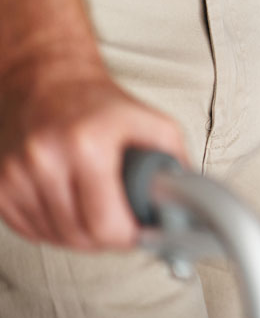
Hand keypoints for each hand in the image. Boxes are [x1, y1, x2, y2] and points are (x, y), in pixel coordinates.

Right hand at [0, 0, 186, 249]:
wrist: (49, 79)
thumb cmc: (100, 103)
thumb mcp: (149, 120)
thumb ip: (173, 158)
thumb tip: (184, 200)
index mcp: (87, 144)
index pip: (105, 224)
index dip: (128, 235)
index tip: (139, 230)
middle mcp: (46, 159)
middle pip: (80, 237)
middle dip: (108, 237)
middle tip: (122, 221)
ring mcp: (17, 174)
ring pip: (55, 238)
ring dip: (80, 234)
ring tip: (98, 207)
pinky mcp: (0, 186)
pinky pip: (30, 231)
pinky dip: (54, 228)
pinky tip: (71, 206)